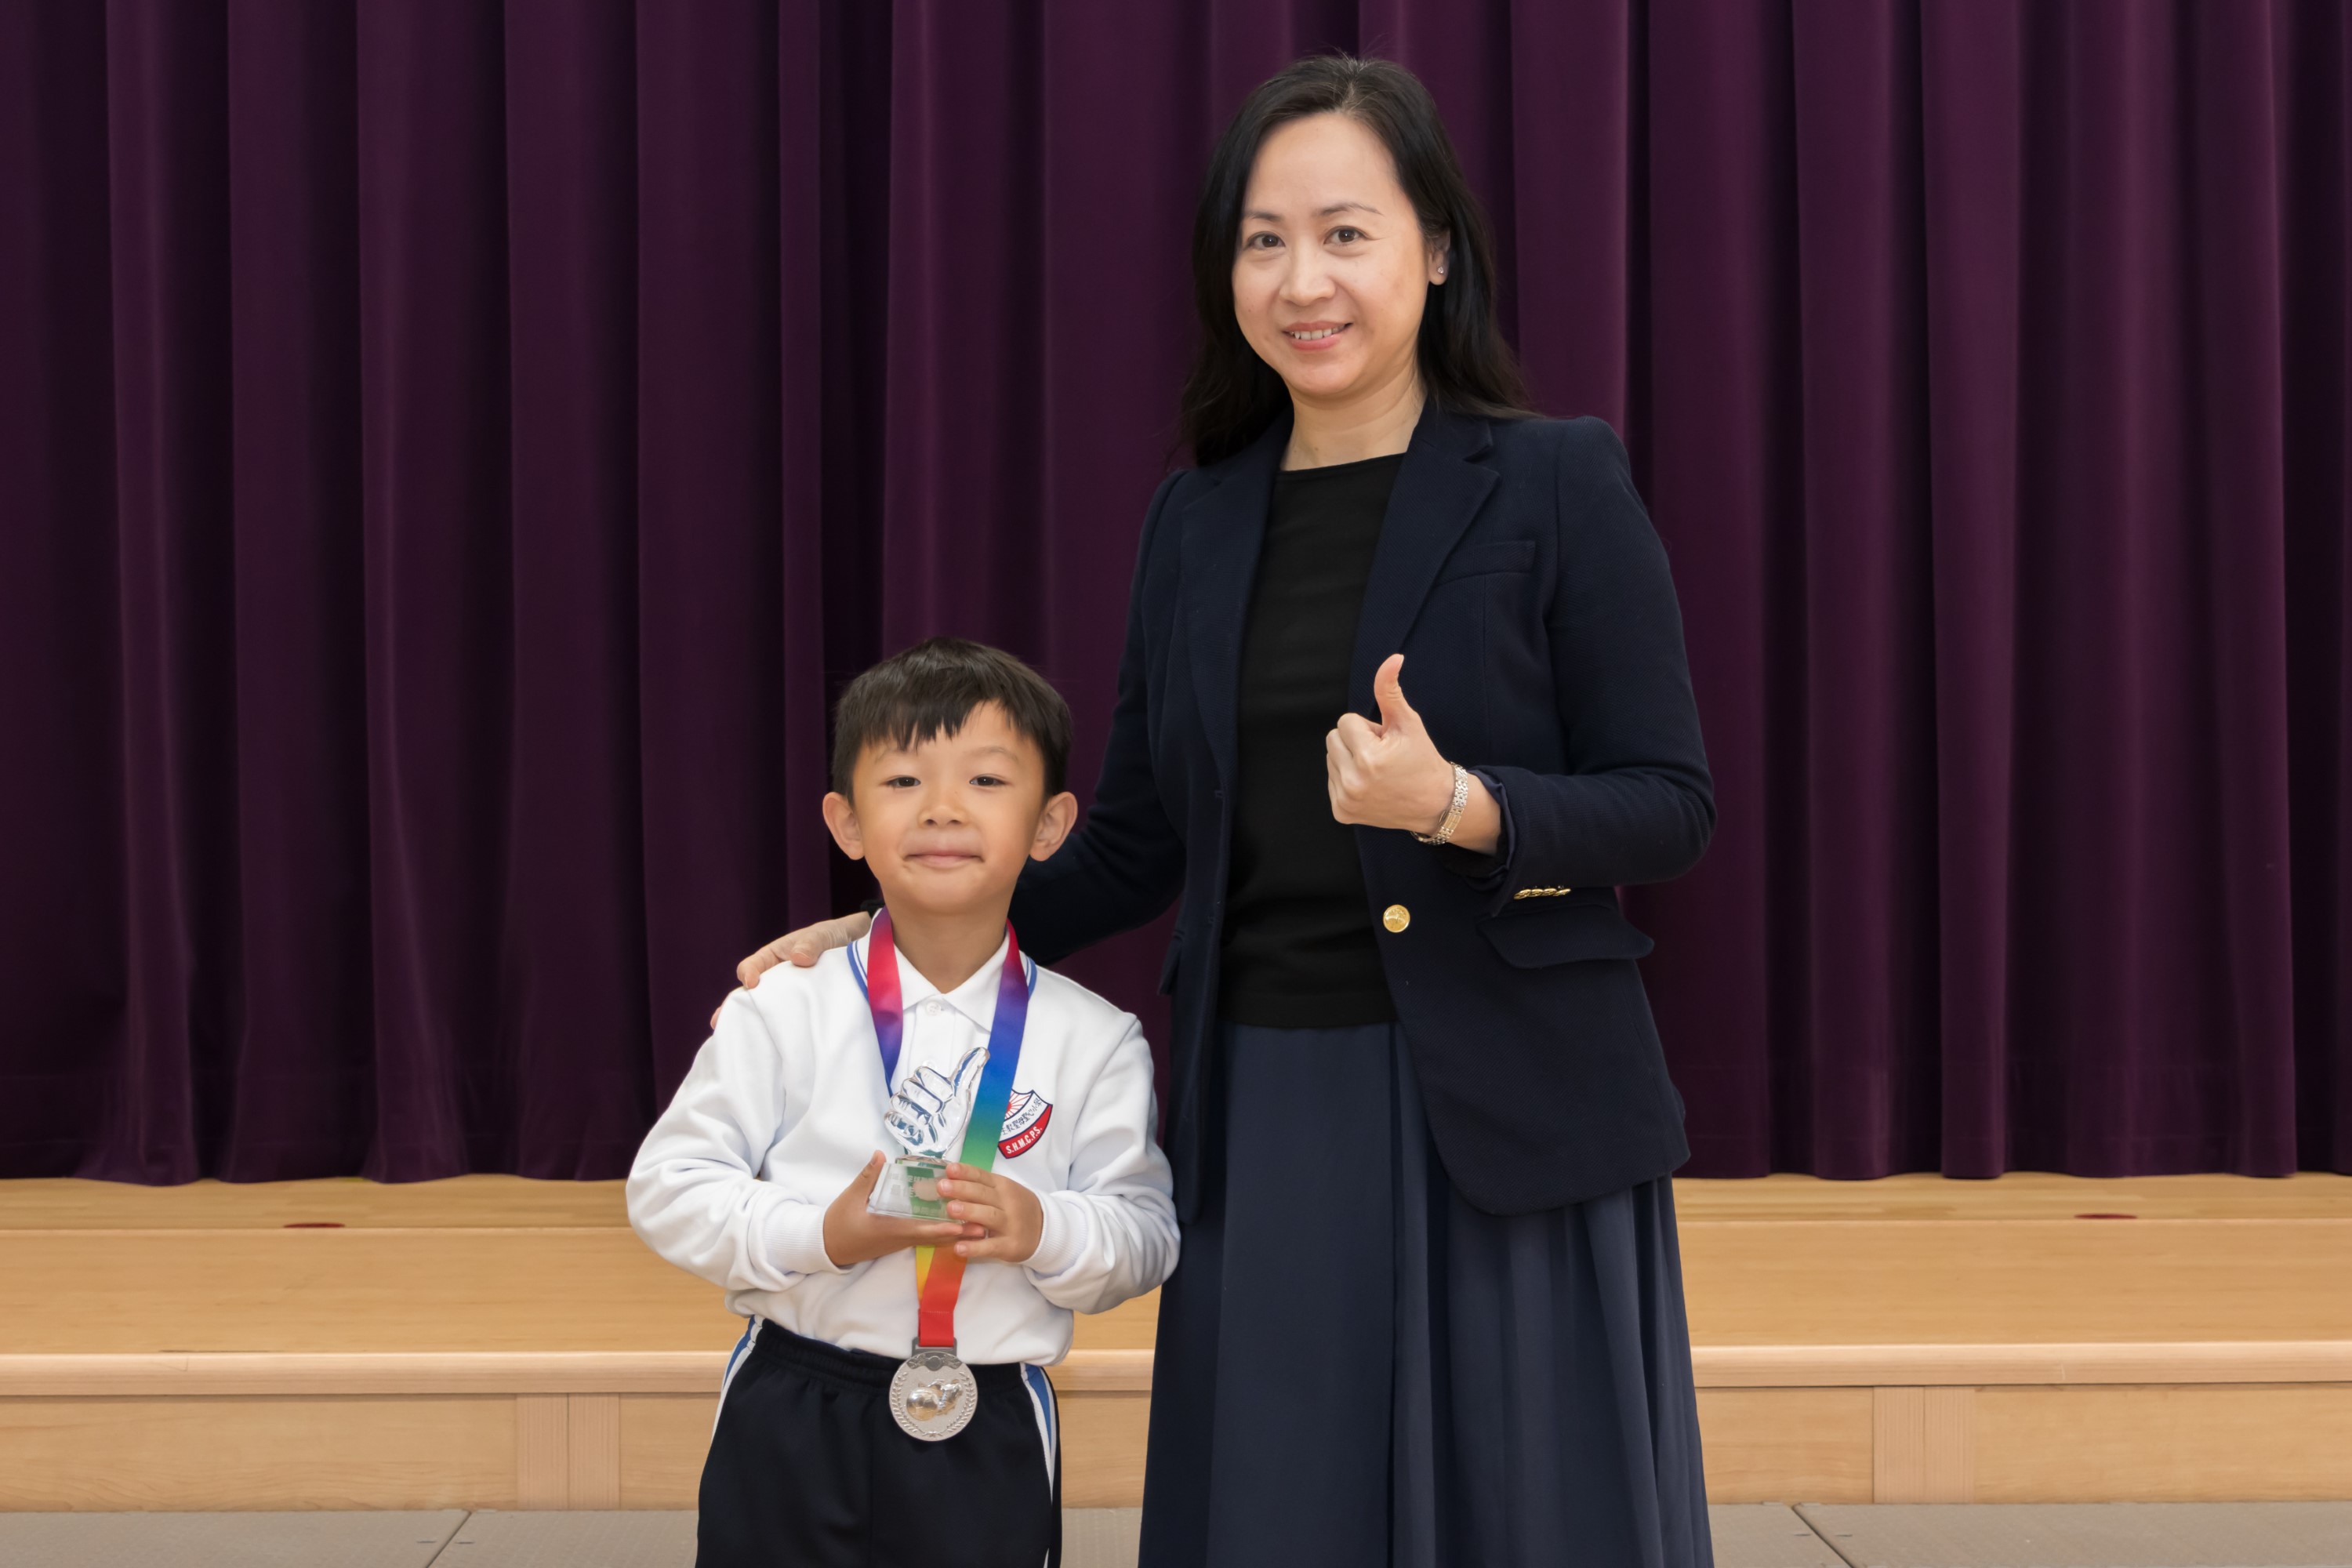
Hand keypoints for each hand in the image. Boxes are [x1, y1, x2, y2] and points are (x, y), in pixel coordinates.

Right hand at [712, 910, 873, 1027]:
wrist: (862, 948)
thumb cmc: (834, 936)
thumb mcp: (822, 935)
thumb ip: (811, 943)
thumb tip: (798, 958)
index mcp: (773, 957)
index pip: (751, 966)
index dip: (748, 975)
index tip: (751, 984)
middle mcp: (777, 979)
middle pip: (751, 995)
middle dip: (735, 1009)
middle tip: (720, 1025)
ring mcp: (789, 996)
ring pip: (768, 1011)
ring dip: (756, 1024)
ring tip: (744, 1042)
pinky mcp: (804, 1009)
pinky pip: (790, 1020)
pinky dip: (782, 1032)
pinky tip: (776, 1048)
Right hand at [821, 1152, 972, 1268]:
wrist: (828, 1246)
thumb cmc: (840, 1222)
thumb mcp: (851, 1197)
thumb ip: (867, 1176)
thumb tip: (880, 1155)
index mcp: (890, 1229)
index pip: (921, 1230)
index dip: (942, 1228)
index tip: (962, 1225)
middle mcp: (900, 1238)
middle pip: (934, 1237)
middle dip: (958, 1232)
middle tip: (983, 1226)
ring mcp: (900, 1241)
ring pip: (932, 1239)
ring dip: (954, 1233)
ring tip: (978, 1227)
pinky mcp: (899, 1240)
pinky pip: (925, 1237)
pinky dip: (941, 1232)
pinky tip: (955, 1226)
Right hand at [884, 1046, 988, 1158]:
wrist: (944, 1141)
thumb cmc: (951, 1116)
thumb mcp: (961, 1094)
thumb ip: (967, 1070)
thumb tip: (982, 1051)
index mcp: (925, 1080)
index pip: (921, 1072)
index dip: (936, 1086)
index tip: (946, 1096)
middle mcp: (910, 1090)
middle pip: (908, 1085)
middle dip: (928, 1102)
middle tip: (938, 1110)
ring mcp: (900, 1105)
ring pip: (899, 1102)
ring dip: (918, 1116)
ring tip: (928, 1122)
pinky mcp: (892, 1121)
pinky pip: (892, 1119)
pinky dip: (907, 1127)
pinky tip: (918, 1131)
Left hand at [935, 1164, 1043, 1263]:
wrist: (1045, 1230)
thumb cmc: (1016, 1208)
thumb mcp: (1004, 1192)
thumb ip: (981, 1187)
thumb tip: (949, 1179)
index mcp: (1003, 1187)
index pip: (983, 1177)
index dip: (966, 1172)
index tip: (949, 1169)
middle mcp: (1007, 1203)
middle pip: (984, 1194)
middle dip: (962, 1189)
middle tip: (942, 1187)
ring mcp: (1010, 1225)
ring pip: (989, 1216)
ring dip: (969, 1212)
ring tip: (951, 1209)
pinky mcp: (1009, 1246)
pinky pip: (991, 1246)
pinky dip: (975, 1247)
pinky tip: (959, 1247)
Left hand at [1326, 654, 1458, 833]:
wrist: (1435, 803)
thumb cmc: (1422, 759)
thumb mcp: (1408, 722)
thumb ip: (1390, 690)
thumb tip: (1392, 659)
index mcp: (1367, 759)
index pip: (1345, 722)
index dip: (1368, 728)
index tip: (1387, 743)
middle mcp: (1352, 783)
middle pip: (1332, 738)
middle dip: (1355, 741)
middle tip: (1382, 755)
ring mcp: (1345, 801)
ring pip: (1330, 758)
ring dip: (1350, 758)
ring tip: (1378, 770)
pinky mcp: (1342, 813)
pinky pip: (1331, 780)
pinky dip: (1348, 778)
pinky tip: (1371, 785)